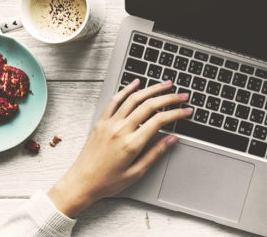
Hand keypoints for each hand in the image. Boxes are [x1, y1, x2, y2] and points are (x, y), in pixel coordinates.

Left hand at [47, 79, 191, 216]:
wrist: (80, 183)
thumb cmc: (106, 181)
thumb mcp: (136, 173)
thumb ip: (155, 153)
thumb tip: (172, 139)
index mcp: (131, 143)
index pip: (159, 121)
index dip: (176, 113)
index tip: (187, 111)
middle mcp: (120, 129)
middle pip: (149, 105)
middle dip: (169, 98)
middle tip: (182, 95)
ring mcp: (109, 123)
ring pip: (134, 98)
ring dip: (151, 89)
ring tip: (165, 85)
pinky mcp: (101, 122)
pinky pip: (115, 100)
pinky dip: (127, 89)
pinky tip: (136, 83)